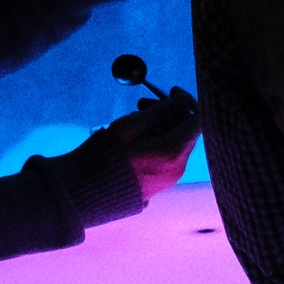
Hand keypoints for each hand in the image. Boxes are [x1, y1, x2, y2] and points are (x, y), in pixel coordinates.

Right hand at [84, 89, 202, 201]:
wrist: (85, 193)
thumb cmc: (104, 157)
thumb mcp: (130, 126)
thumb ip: (161, 110)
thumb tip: (182, 98)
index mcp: (172, 152)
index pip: (197, 119)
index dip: (187, 100)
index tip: (172, 90)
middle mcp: (177, 168)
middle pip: (186, 130)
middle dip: (168, 112)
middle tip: (142, 103)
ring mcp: (171, 179)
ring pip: (177, 142)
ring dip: (161, 126)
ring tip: (133, 121)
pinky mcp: (162, 184)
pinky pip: (168, 156)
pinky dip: (158, 142)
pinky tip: (135, 140)